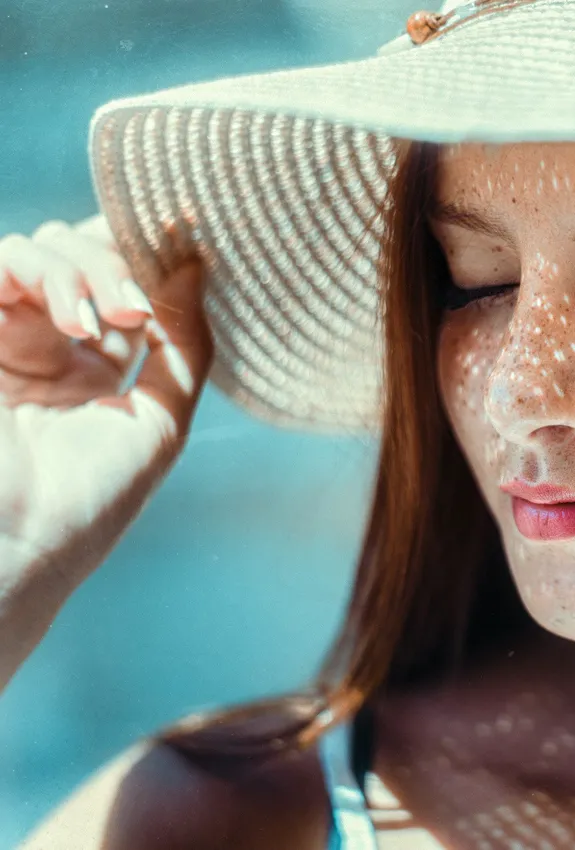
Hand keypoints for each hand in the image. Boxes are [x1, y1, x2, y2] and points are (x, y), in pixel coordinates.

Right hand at [0, 215, 210, 686]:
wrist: (14, 546)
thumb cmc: (91, 500)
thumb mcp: (163, 422)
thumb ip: (184, 347)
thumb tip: (199, 266)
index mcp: (92, 372)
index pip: (122, 288)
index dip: (152, 259)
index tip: (188, 235)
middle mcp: (44, 348)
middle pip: (82, 257)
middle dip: (119, 262)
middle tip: (138, 309)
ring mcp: (2, 339)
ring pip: (40, 250)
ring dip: (87, 268)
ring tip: (112, 318)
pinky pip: (1, 262)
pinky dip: (49, 274)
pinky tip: (76, 323)